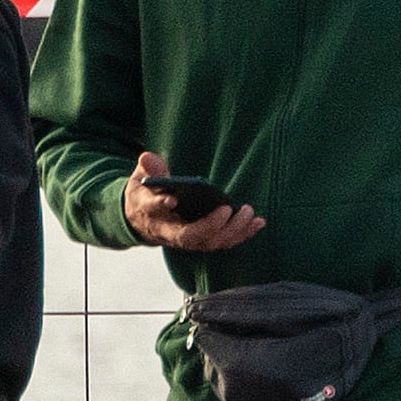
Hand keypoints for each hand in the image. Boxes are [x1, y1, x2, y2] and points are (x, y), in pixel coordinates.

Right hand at [124, 149, 264, 251]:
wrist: (143, 221)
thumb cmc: (147, 197)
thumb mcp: (142, 180)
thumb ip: (149, 169)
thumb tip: (147, 157)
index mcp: (150, 213)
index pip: (154, 211)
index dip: (161, 205)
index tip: (172, 200)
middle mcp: (169, 232)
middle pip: (189, 236)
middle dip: (210, 225)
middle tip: (227, 209)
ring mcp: (188, 239)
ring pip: (210, 242)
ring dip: (232, 230)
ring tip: (248, 211)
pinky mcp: (203, 241)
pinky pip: (223, 242)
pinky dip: (242, 234)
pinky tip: (258, 222)